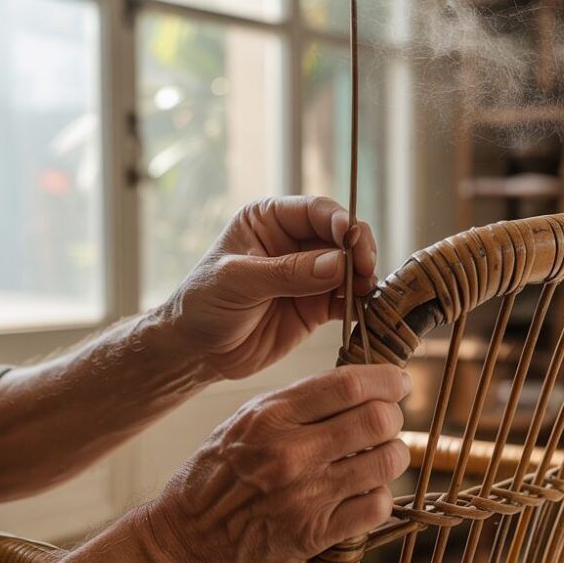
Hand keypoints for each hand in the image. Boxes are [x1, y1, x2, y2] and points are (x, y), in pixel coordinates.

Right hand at [142, 364, 409, 562]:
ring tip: (379, 455)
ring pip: (387, 461)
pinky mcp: (316, 534)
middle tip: (388, 421)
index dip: (386, 379)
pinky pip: (378, 505)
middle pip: (377, 420)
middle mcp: (291, 453)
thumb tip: (355, 386)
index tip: (397, 382)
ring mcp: (306, 495)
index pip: (349, 385)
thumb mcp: (244, 421)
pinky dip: (380, 495)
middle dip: (393, 416)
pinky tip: (364, 491)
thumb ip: (296, 402)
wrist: (187, 540)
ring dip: (392, 454)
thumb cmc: (217, 474)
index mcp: (271, 417)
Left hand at [166, 196, 377, 380]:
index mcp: (269, 220)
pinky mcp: (317, 306)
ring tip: (364, 293)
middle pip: (341, 237)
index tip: (353, 241)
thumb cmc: (204, 304)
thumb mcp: (239, 282)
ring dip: (363, 278)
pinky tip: (362, 311)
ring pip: (350, 268)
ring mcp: (309, 275)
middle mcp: (294, 242)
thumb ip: (288, 272)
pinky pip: (347, 300)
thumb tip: (338, 264)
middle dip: (358, 251)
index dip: (340, 222)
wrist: (198, 351)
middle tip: (366, 271)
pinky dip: (359, 305)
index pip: (316, 211)